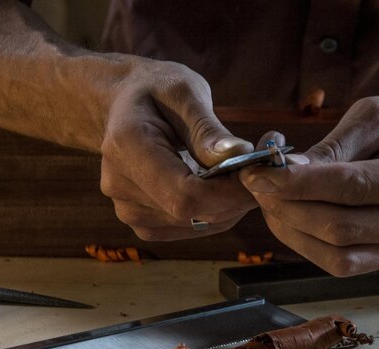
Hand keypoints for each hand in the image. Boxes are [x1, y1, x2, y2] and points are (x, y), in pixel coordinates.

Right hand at [100, 59, 255, 240]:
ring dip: (228, 205)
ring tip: (234, 172)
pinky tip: (217, 186)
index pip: (185, 195)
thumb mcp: (184, 91)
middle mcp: (120, 186)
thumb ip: (208, 128)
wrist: (121, 105)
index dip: (229, 193)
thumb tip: (239, 154)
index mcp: (127, 147)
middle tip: (256, 168)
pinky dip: (214, 211)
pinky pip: (190, 228)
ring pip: (197, 224)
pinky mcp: (141, 222)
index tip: (258, 173)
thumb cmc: (155, 90)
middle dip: (234, 196)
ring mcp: (128, 210)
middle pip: (193, 213)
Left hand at [240, 89, 378, 275]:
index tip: (257, 173)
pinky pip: (344, 264)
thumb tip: (285, 172)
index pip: (352, 189)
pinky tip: (291, 217)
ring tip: (269, 200)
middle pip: (341, 229)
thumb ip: (333, 147)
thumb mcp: (375, 113)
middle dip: (288, 208)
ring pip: (338, 256)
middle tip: (257, 185)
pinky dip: (308, 243)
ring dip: (292, 231)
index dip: (298, 184)